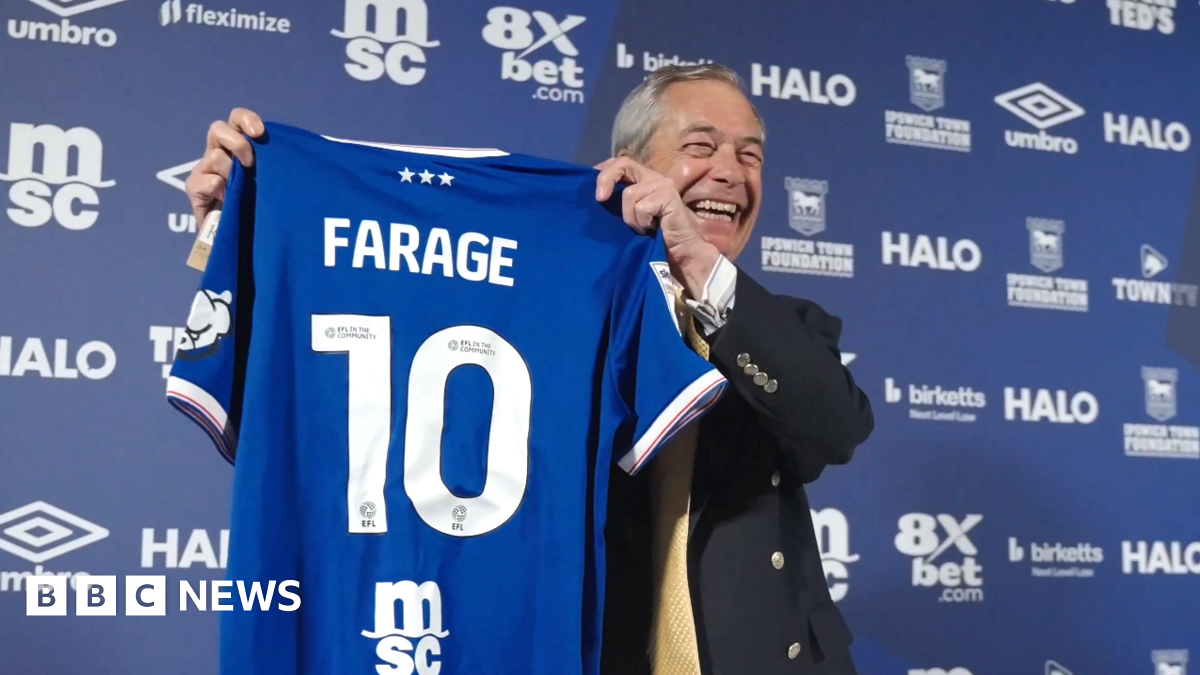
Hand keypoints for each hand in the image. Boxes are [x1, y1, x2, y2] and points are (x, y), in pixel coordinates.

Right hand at [184, 108, 263, 225]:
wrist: (240, 235)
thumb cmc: (259, 204)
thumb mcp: (269, 179)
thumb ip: (271, 163)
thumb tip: (287, 153)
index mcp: (237, 144)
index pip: (237, 119)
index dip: (247, 119)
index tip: (260, 133)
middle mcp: (218, 152)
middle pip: (218, 128)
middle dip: (237, 142)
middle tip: (250, 163)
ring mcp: (203, 169)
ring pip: (215, 156)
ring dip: (232, 172)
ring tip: (241, 190)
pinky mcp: (193, 187)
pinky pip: (210, 181)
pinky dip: (222, 190)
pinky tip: (229, 201)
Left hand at [594, 156, 719, 297]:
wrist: (679, 253)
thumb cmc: (654, 237)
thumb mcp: (630, 216)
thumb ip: (618, 201)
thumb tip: (596, 195)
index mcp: (644, 179)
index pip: (621, 162)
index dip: (603, 170)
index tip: (592, 189)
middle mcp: (654, 178)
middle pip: (623, 164)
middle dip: (606, 179)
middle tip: (600, 199)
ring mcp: (663, 185)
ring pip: (629, 194)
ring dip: (630, 217)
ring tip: (643, 228)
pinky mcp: (669, 196)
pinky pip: (641, 207)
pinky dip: (641, 223)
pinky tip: (653, 229)